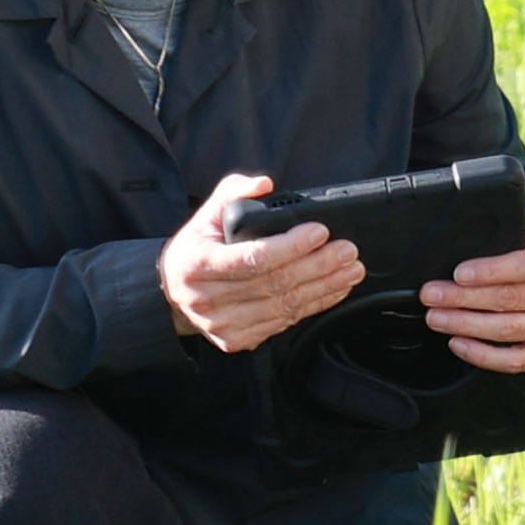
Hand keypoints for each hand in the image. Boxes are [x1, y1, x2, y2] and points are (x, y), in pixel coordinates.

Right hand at [160, 172, 361, 354]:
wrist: (174, 292)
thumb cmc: (196, 250)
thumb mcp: (206, 214)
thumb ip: (234, 192)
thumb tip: (265, 184)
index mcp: (198, 264)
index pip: (252, 258)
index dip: (290, 246)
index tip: (319, 232)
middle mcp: (209, 299)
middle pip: (275, 284)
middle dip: (318, 266)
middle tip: (347, 250)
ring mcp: (224, 324)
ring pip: (285, 306)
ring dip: (324, 287)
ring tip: (350, 270)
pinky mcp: (239, 339)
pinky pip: (285, 323)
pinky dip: (314, 306)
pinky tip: (333, 291)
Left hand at [423, 209, 524, 373]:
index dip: (491, 271)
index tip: (459, 273)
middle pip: (510, 300)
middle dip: (464, 298)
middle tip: (432, 295)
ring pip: (508, 330)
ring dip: (466, 325)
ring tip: (436, 317)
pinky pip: (515, 361)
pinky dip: (483, 355)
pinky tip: (458, 343)